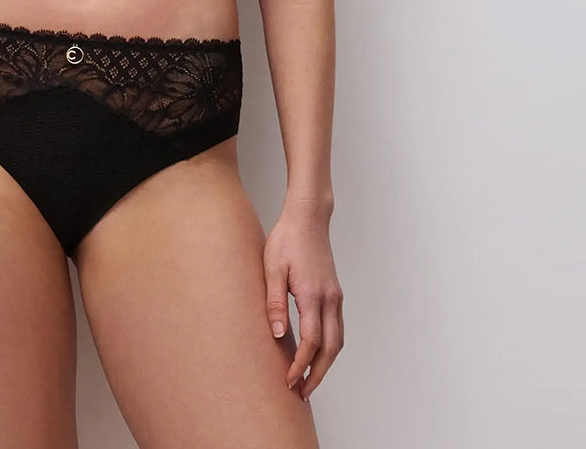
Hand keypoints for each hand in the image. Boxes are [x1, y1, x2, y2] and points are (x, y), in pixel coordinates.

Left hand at [262, 199, 343, 400]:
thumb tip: (279, 334)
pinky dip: (330, 347)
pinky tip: (316, 352)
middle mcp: (330, 299)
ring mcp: (336, 296)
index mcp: (313, 295)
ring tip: (309, 378)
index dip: (301, 365)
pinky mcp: (335, 293)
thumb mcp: (272, 267)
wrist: (308, 217)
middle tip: (303, 393)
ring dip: (326, 364)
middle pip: (331, 349)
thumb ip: (275, 301)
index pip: (311, 342)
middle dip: (318, 374)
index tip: (289, 381)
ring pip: (338, 341)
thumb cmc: (286, 239)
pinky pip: (337, 328)